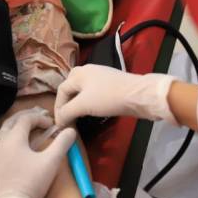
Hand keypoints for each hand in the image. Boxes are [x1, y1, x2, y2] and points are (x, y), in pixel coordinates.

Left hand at [0, 107, 76, 197]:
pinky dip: (10, 144)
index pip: (25, 118)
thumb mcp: (50, 163)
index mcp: (13, 138)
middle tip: (37, 120)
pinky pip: (0, 149)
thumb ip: (61, 144)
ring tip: (28, 135)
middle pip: (10, 122)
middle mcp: (0, 144)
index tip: (51, 125)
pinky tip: (17, 154)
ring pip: (3, 136)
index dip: (39, 118)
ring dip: (16, 131)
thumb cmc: (30, 182)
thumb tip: (70, 131)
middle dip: (24, 118)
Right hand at [54, 65, 177, 127]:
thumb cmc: (108, 97)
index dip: (58, 108)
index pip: (61, 90)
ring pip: (83, 91)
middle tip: (66, 118)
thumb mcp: (83, 105)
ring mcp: (101, 77)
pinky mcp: (112, 85)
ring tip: (78, 117)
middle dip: (67, 103)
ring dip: (78, 103)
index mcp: (79, 73)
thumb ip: (66, 112)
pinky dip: (89, 103)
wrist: (139, 96)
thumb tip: (58, 121)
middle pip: (71, 87)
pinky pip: (94, 93)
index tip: (59, 125)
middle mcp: (88, 71)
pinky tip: (92, 111)